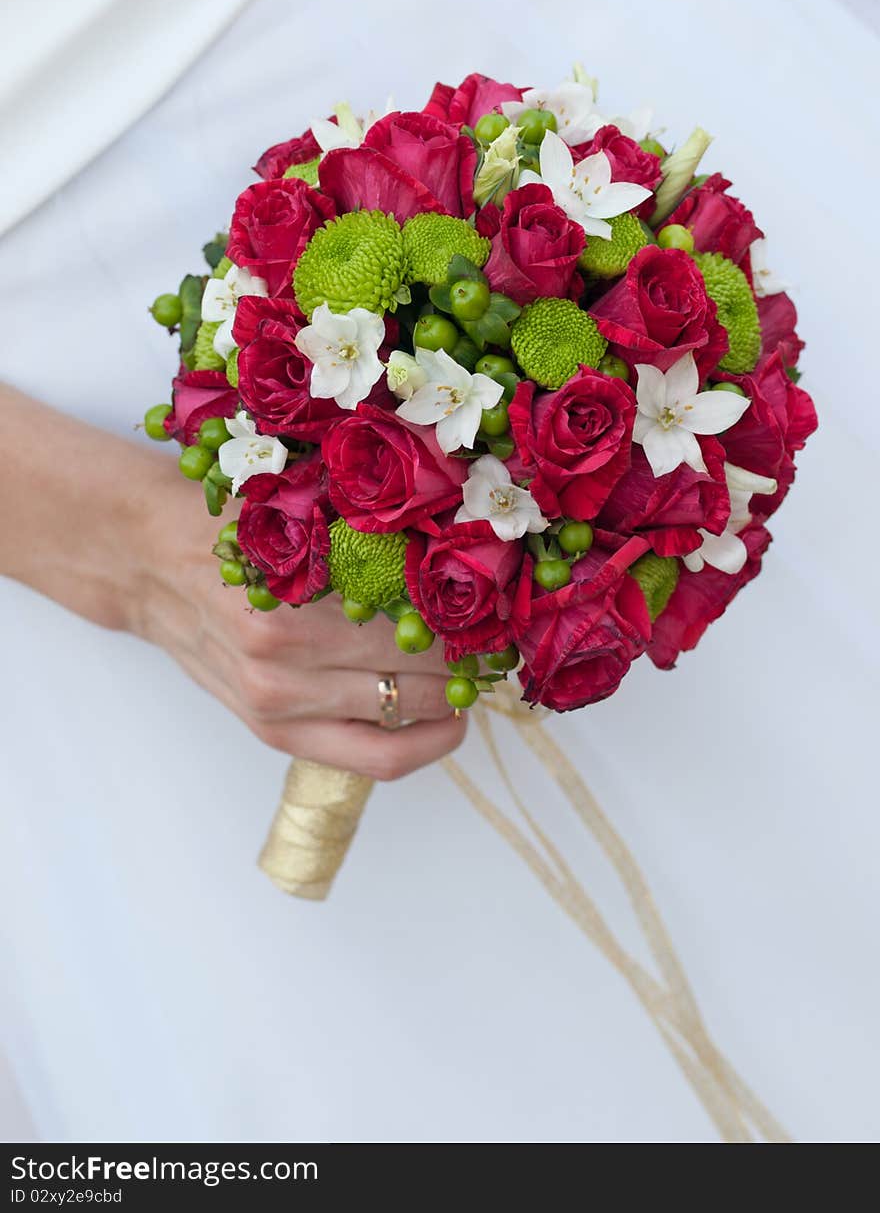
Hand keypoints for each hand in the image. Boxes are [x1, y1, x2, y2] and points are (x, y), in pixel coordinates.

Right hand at [0, 385, 465, 780]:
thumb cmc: (226, 523)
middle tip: (506, 638)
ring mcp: (277, 707)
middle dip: (476, 660)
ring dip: (456, 700)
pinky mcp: (273, 734)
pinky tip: (445, 719)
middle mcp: (285, 663)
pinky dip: (420, 742)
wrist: (147, 560)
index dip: (477, 620)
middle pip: (421, 677)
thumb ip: (373, 534)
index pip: (420, 625)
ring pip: (404, 722)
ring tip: (482, 673)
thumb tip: (468, 549)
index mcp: (294, 599)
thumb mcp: (298, 508)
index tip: (508, 606)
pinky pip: (371, 758)